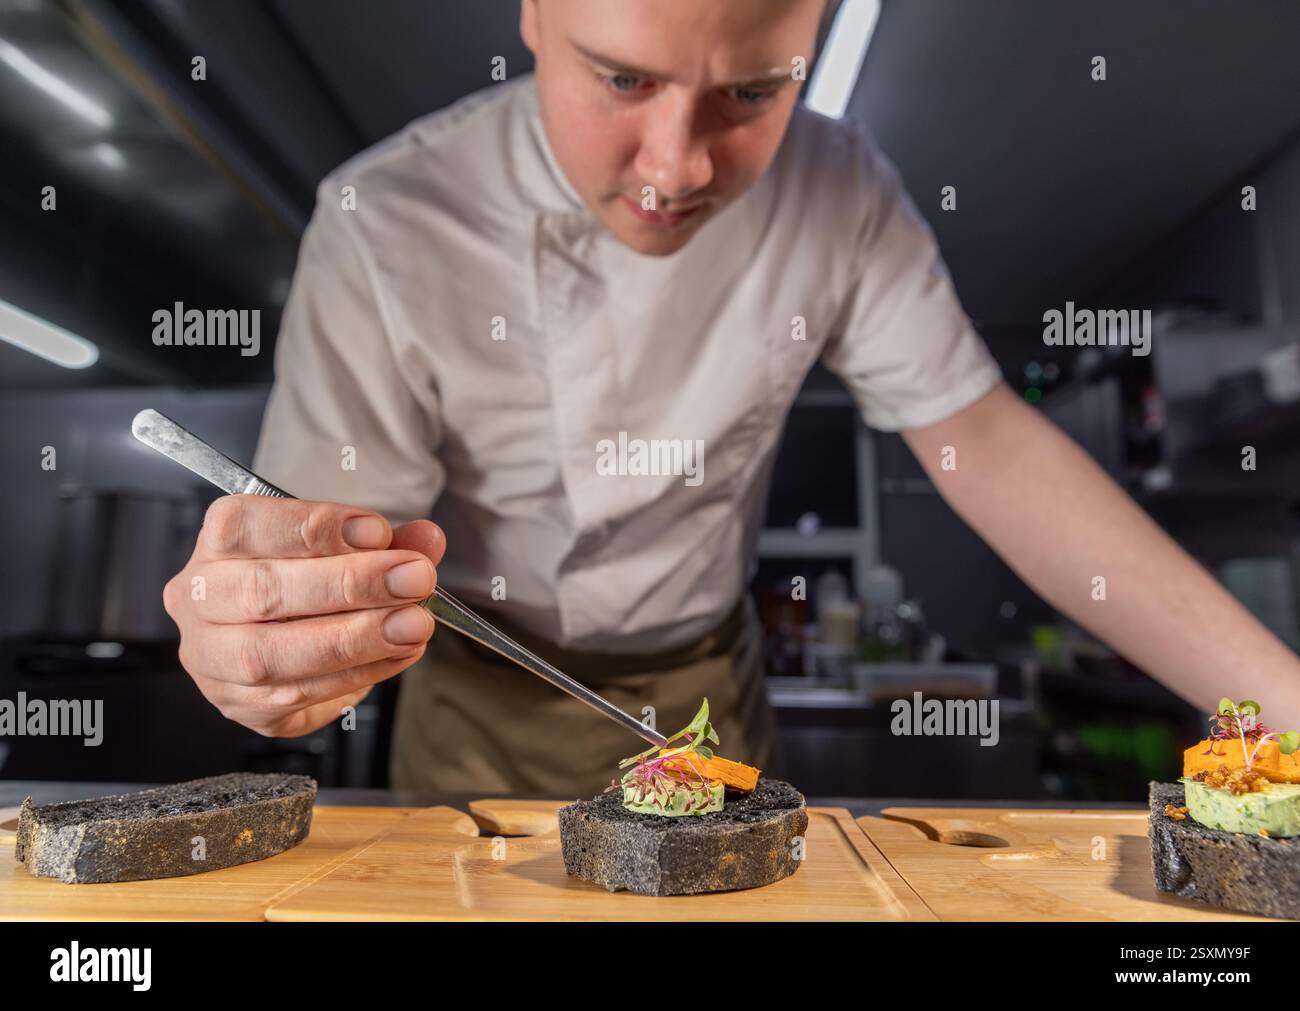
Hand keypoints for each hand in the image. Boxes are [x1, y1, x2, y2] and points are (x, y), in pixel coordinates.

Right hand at [163, 494, 444, 736]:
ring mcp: (212, 659)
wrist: (273, 636)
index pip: (250, 527)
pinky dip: (356, 674)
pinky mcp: (239, 706)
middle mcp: (201, 599)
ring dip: (356, 639)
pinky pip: (295, 696)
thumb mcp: (344, 546)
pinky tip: (397, 654)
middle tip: (415, 580)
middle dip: (352, 586)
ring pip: (273, 654)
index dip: (316, 528)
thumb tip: (427, 540)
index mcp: (218, 542)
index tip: (379, 533)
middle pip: (264, 592)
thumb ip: (385, 542)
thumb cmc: (305, 580)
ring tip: (413, 625)